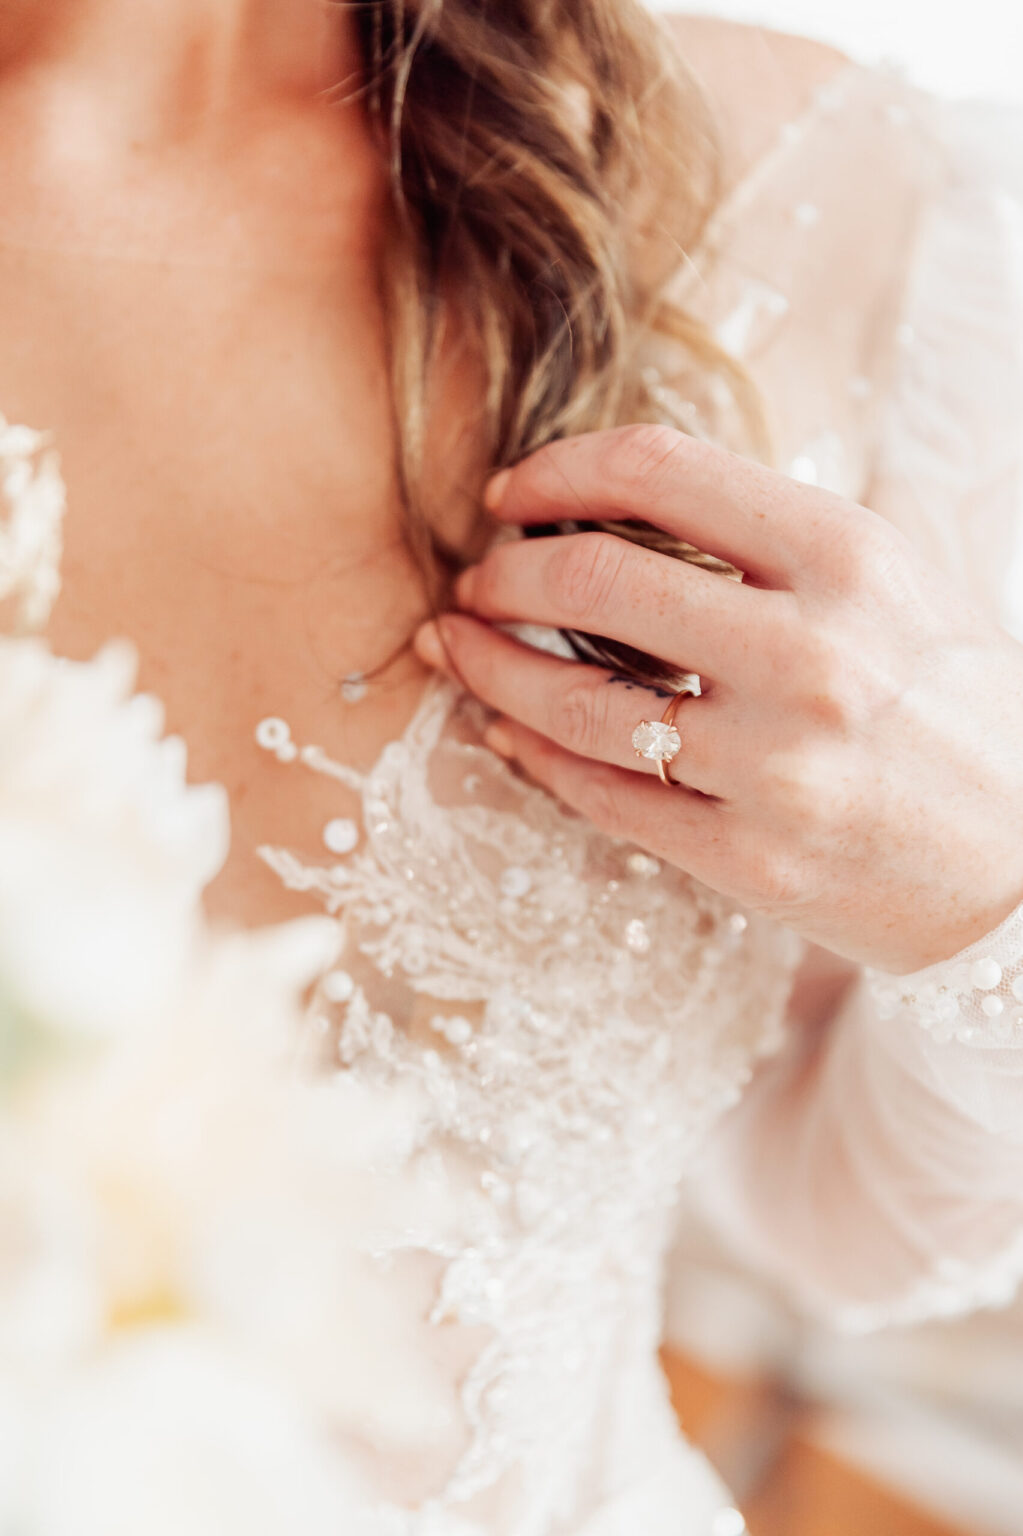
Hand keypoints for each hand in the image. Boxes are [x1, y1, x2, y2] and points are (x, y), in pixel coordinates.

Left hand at [412, 426, 1022, 973]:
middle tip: (478, 580)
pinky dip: (534, 754)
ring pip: (574, 701)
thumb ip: (771, 536)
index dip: (561, 469)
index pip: (662, 470)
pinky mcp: (747, 857)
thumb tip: (618, 500)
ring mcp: (775, 767)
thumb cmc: (954, 707)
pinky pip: (602, 796)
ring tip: (458, 647)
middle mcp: (811, 655)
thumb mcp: (894, 583)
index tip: (514, 492)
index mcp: (850, 559)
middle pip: (594, 579)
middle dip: (504, 572)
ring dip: (489, 664)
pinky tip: (505, 729)